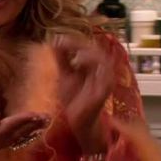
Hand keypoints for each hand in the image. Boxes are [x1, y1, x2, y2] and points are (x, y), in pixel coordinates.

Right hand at [0, 112, 49, 160]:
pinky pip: (19, 139)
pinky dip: (29, 134)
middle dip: (34, 124)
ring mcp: (2, 144)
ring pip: (22, 136)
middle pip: (21, 131)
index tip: (36, 114)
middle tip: (48, 116)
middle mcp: (0, 140)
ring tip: (46, 122)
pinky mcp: (2, 145)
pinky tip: (35, 131)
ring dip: (34, 129)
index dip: (24, 119)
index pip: (11, 125)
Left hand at [53, 34, 115, 151]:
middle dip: (79, 44)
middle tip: (63, 42)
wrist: (77, 121)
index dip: (74, 40)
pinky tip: (79, 63)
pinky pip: (105, 76)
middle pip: (96, 50)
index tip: (58, 39)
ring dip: (88, 54)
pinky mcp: (105, 91)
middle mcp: (103, 70)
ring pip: (103, 60)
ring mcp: (106, 80)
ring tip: (74, 55)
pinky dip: (94, 67)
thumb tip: (55, 38)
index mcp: (93, 64)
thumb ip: (61, 58)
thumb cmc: (74, 98)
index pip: (88, 46)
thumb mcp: (64, 74)